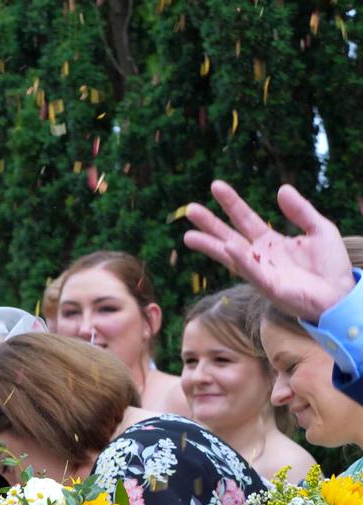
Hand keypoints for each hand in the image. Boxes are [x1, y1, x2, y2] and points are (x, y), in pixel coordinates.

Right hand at [183, 181, 355, 321]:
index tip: (215, 186)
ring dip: (211, 245)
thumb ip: (301, 210)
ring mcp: (260, 271)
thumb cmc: (330, 265)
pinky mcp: (268, 286)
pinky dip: (240, 259)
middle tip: (190, 209)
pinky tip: (228, 247)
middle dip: (210, 223)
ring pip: (230, 255)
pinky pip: (251, 271)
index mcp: (270, 241)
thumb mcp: (320, 229)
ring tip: (188, 236)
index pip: (245, 218)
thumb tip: (282, 188)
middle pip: (229, 235)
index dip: (231, 202)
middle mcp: (259, 255)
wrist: (341, 294)